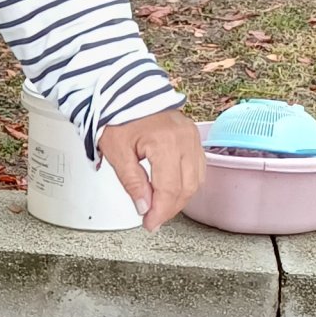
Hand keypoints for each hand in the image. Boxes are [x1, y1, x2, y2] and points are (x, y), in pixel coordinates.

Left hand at [98, 107, 203, 230]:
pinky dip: (186, 183)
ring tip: (160, 207)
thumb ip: (132, 182)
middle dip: (170, 208)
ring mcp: (192, 136)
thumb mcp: (117, 152)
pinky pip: (198, 167)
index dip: (160, 212)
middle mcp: (184, 138)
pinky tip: (171, 190)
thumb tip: (144, 207)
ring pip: (196, 180)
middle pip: (187, 187)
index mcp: (165, 141)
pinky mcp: (193, 136)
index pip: (169, 189)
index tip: (149, 224)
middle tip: (153, 219)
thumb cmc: (117, 116)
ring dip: (180, 198)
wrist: (124, 92)